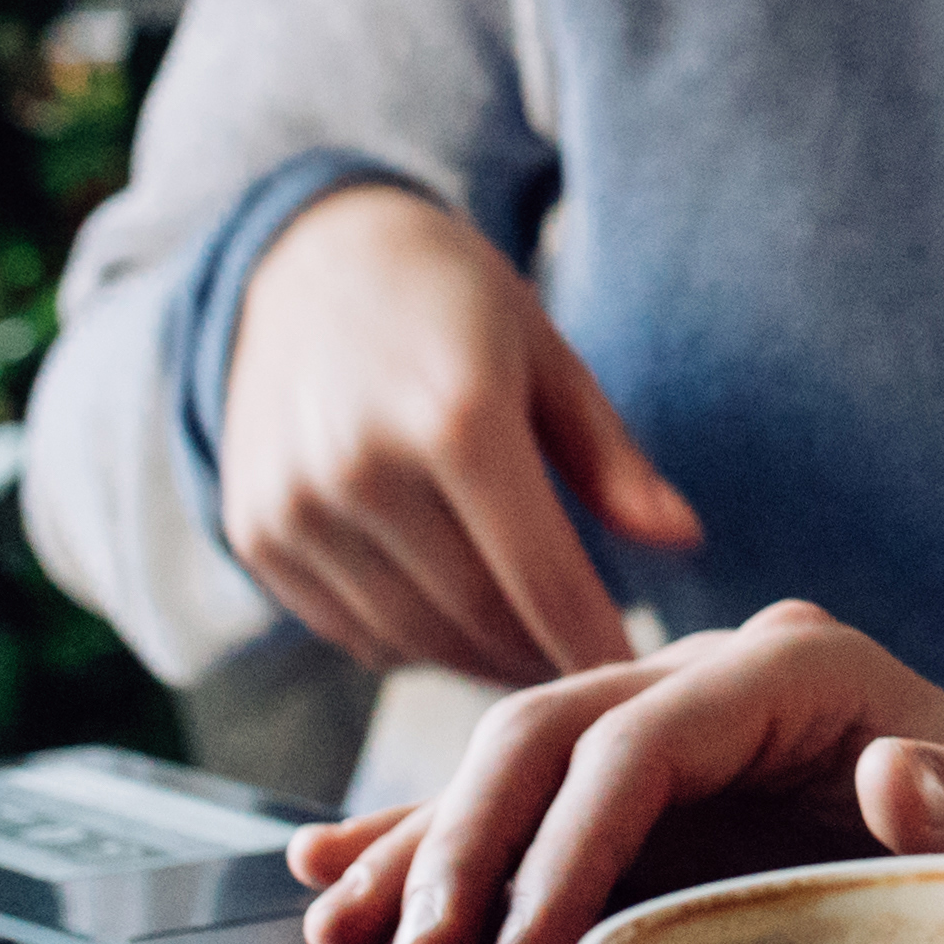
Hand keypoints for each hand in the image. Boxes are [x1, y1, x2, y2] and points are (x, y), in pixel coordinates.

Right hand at [216, 182, 697, 684]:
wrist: (307, 264)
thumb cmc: (452, 307)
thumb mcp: (546, 356)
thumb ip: (611, 459)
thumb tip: (686, 541)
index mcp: (455, 416)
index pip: (542, 576)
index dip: (595, 644)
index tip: (639, 679)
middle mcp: (363, 468)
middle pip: (479, 618)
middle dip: (545, 659)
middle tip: (593, 673)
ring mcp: (297, 508)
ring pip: (415, 640)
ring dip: (482, 661)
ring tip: (533, 650)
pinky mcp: (257, 536)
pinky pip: (354, 633)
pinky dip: (413, 644)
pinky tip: (455, 620)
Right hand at [279, 599, 943, 943]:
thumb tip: (891, 779)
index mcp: (804, 667)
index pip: (648, 738)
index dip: (572, 838)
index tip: (525, 943)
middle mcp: (721, 672)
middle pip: (553, 730)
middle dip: (469, 841)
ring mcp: (671, 715)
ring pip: (510, 757)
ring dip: (421, 840)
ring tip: (340, 920)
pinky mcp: (638, 776)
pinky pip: (517, 797)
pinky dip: (427, 833)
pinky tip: (338, 866)